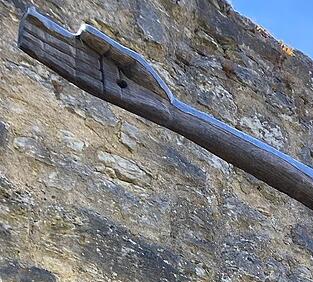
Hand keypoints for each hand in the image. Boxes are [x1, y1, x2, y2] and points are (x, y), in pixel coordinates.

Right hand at [17, 7, 172, 122]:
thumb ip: (104, 45)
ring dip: (45, 50)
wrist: (163, 105)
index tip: (34, 19)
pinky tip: (46, 54)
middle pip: (63, 52)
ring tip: (25, 36)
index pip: (71, 45)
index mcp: (99, 61)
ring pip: (64, 62)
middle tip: (23, 24)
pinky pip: (75, 74)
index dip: (53, 33)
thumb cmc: (148, 83)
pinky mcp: (97, 90)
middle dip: (44, 39)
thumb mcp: (127, 58)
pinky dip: (60, 64)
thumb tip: (80, 29)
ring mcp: (93, 80)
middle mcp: (92, 70)